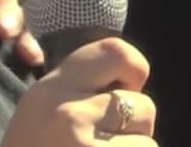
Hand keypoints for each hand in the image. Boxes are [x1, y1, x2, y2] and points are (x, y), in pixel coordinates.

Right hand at [1, 38, 156, 146]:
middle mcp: (69, 113)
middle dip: (136, 127)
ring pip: (149, 144)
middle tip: (106, 141)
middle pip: (144, 106)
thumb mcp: (41, 108)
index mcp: (52, 88)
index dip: (133, 70)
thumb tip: (130, 80)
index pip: (116, 52)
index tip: (124, 89)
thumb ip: (78, 89)